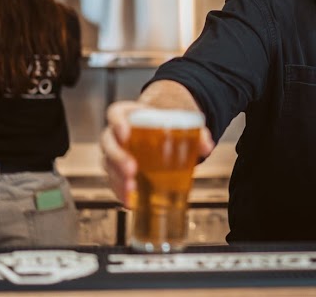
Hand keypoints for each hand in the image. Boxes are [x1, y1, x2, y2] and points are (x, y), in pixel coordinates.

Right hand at [100, 82, 215, 206]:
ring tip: (132, 190)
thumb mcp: (180, 120)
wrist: (160, 127)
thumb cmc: (165, 122)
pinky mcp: (118, 170)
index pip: (116, 114)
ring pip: (108, 164)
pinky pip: (114, 181)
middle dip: (118, 157)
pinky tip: (131, 202)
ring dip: (118, 179)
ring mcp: (115, 152)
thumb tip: (207, 145)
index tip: (125, 133)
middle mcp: (116, 133)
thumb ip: (195, 131)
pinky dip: (121, 192)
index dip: (117, 123)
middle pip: (108, 143)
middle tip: (131, 169)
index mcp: (128, 114)